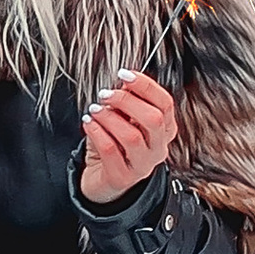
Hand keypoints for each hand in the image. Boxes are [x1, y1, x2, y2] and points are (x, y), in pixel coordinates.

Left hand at [79, 70, 176, 205]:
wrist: (102, 179)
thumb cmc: (114, 144)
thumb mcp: (123, 119)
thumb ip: (127, 101)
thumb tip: (125, 80)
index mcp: (164, 130)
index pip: (165, 104)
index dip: (146, 86)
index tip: (125, 74)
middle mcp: (158, 148)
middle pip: (153, 119)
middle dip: (127, 101)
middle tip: (105, 94)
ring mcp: (143, 165)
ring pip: (132, 136)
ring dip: (109, 117)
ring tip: (94, 110)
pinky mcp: (123, 177)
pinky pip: (111, 150)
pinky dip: (97, 132)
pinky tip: (88, 124)